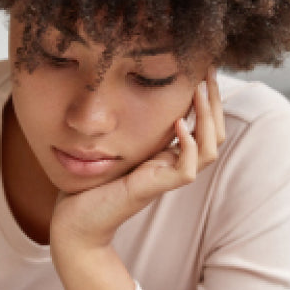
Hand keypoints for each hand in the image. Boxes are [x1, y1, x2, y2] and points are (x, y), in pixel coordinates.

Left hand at [50, 67, 225, 250]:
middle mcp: (172, 165)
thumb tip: (134, 88)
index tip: (203, 69)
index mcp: (167, 155)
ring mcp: (166, 178)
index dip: (208, 99)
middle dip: (214, 102)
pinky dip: (188, 145)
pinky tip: (178, 125)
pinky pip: (186, 169)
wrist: (75, 220)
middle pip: (214, 134)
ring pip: (208, 150)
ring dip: (207, 119)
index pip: (204, 126)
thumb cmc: (90, 182)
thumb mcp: (116, 142)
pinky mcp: (154, 189)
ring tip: (199, 91)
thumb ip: (130, 123)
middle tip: (208, 72)